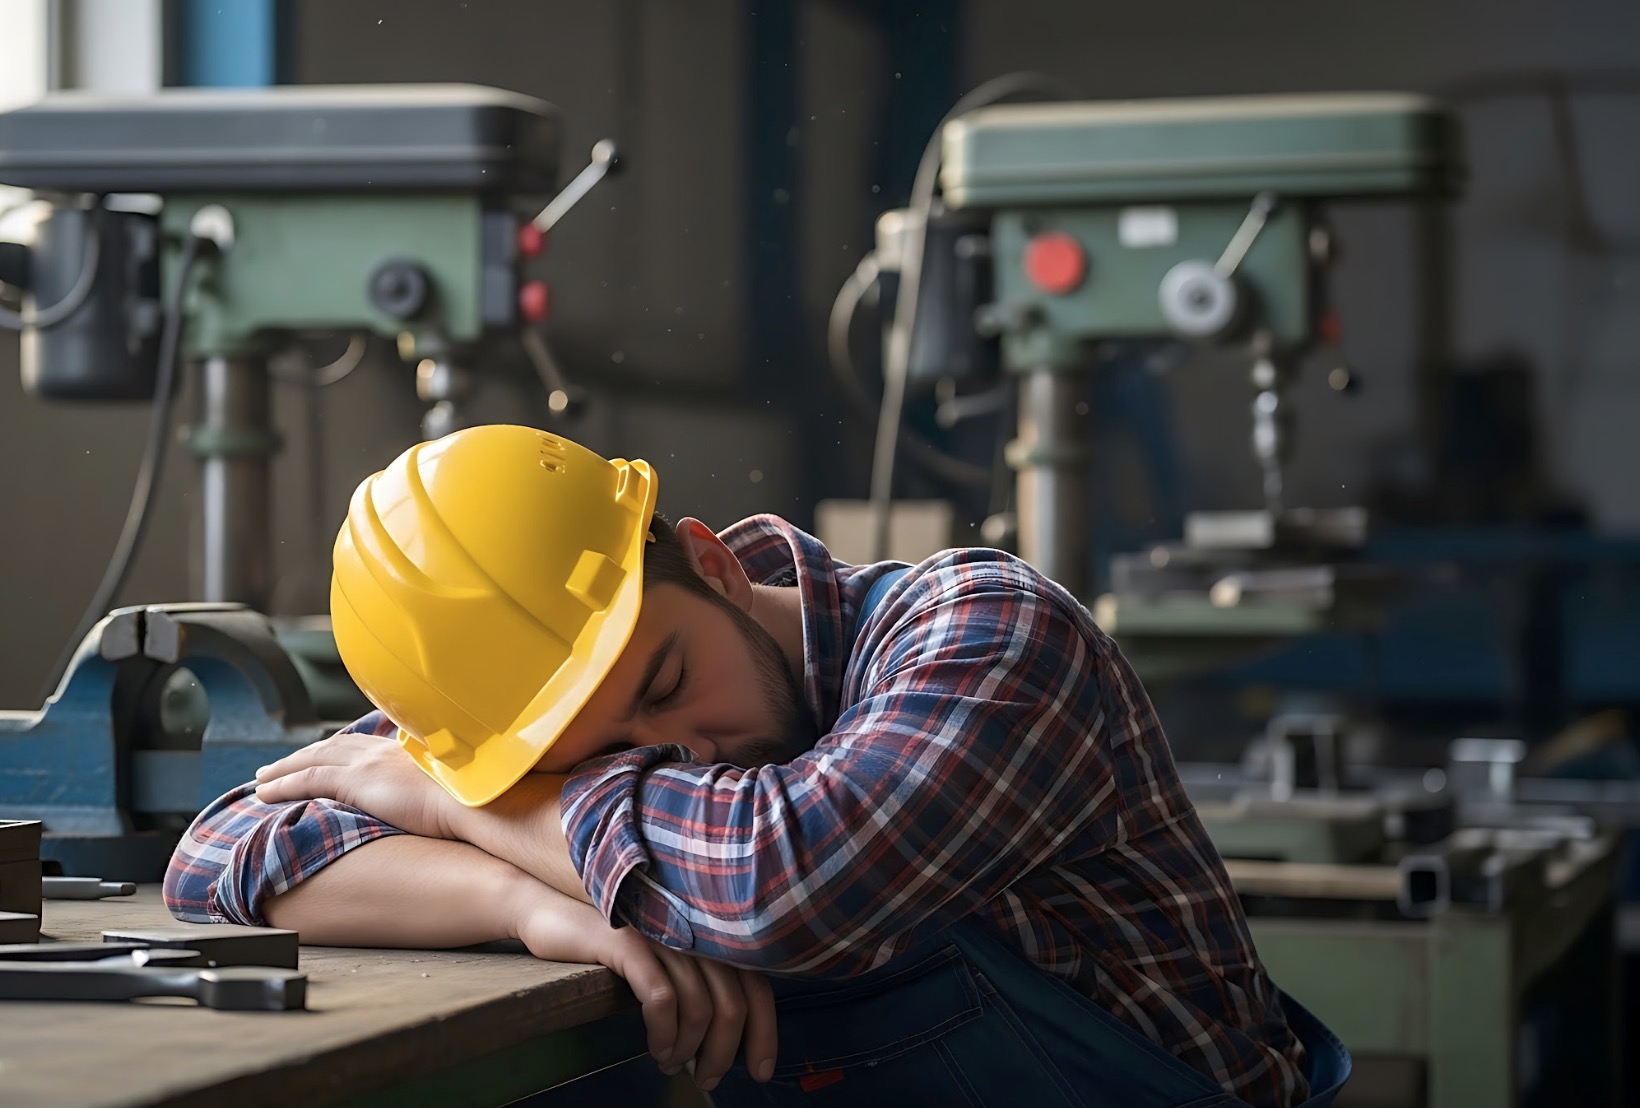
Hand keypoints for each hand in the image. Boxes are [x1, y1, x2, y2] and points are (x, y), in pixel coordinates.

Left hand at [253, 731, 457, 839]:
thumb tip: (440, 803)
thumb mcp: (453, 790)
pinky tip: (265, 793)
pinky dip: (283, 785)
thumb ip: (437, 789)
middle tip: (279, 765)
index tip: (318, 755)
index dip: (334, 750)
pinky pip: (308, 780)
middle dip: (302, 756)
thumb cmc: (473, 804)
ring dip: (283, 769)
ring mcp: (369, 763)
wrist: (476, 804)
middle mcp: (383, 750)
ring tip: (263, 779)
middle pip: (331, 748)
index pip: (360, 745)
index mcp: (405, 750)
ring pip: (312, 761)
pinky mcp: (357, 781)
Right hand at [511, 882, 777, 1089]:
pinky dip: (664, 1032)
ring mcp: (662, 935)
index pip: (756, 987)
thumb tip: (725, 1040)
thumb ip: (700, 985)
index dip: (764, 1032)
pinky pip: (661, 997)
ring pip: (699, 1007)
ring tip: (670, 1063)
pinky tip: (656, 1045)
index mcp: (710, 934)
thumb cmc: (617, 946)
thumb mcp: (668, 962)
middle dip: (721, 1053)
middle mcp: (694, 930)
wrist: (555, 914)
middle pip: (731, 1004)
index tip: (759, 1068)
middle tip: (706, 1077)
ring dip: (687, 1049)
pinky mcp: (629, 942)